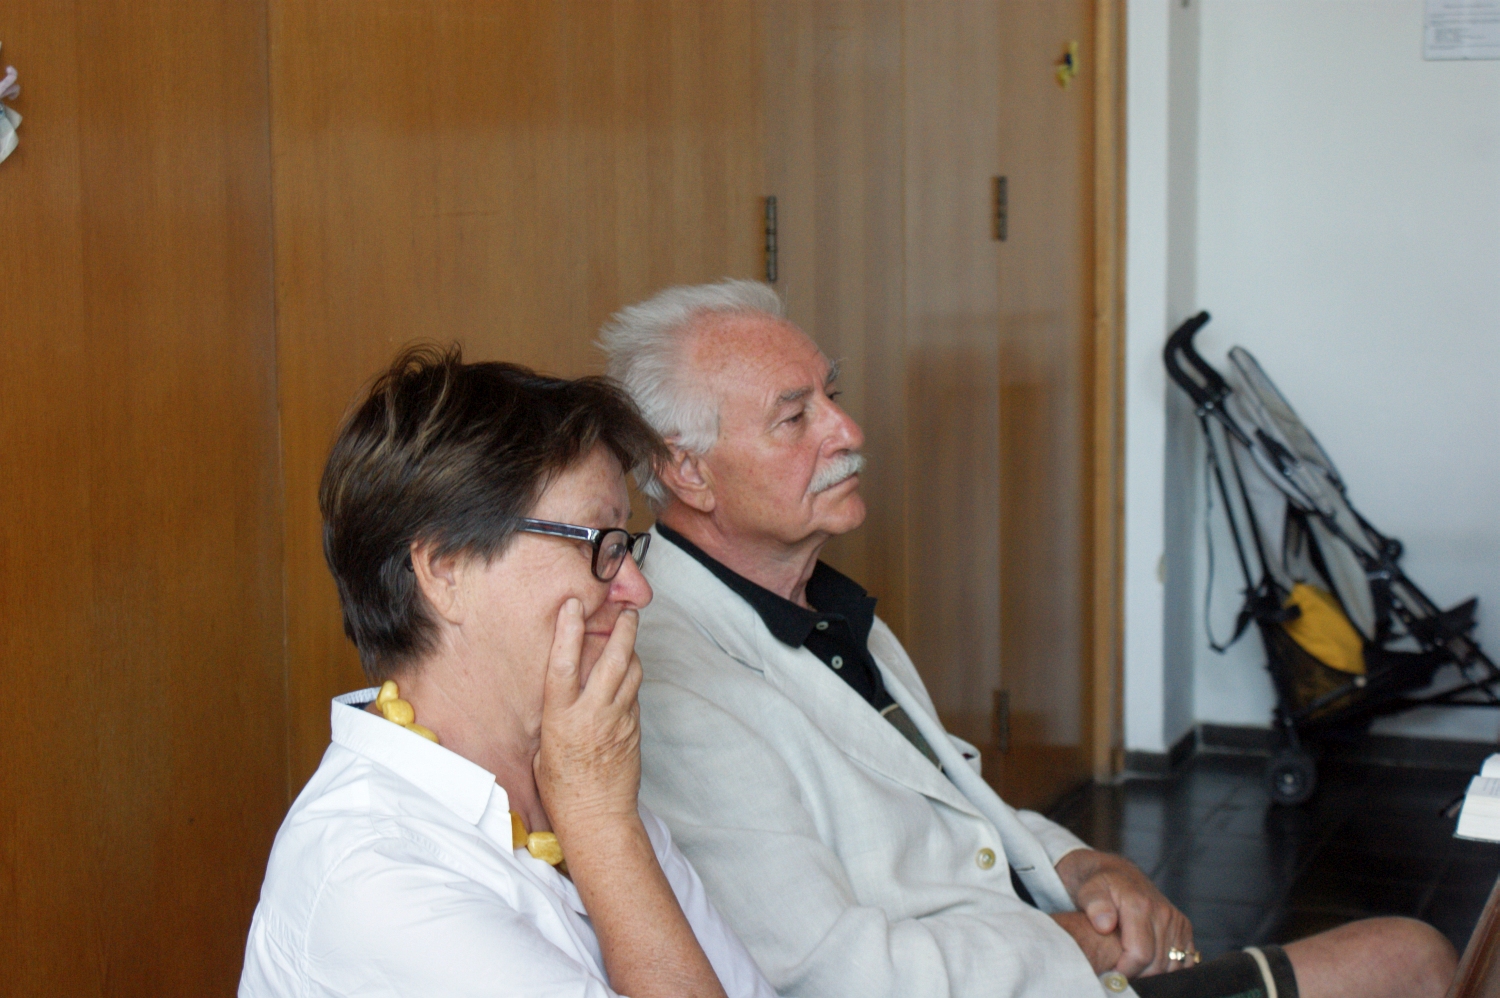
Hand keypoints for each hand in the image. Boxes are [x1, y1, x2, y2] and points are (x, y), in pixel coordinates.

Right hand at [533, 600, 643, 842]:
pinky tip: (624, 677)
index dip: (568, 630)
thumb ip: (553, 715)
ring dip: (632, 651)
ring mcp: (619, 720)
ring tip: (628, 636)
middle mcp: (593, 713)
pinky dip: (630, 680)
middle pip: (614, 659)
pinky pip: (634, 695)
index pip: (563, 663)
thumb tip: (559, 692)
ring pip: (632, 673)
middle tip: (628, 611)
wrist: (598, 817)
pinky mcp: (635, 729)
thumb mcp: (543, 748)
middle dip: (623, 629)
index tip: (574, 604)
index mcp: (562, 717)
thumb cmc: (562, 788)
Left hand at [1054, 849, 1193, 977]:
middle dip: (1137, 974)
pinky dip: (1169, 967)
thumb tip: (1105, 925)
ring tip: (1132, 964)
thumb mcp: (1089, 891)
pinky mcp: (1184, 927)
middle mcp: (1163, 912)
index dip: (1125, 970)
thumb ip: (1095, 906)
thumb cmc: (1100, 887)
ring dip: (1153, 972)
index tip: (1111, 972)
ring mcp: (1176, 920)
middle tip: (1119, 970)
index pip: (1140, 955)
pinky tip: (1150, 962)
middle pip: (1157, 964)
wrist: (1117, 874)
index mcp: (1140, 905)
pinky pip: (1185, 960)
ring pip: (1172, 965)